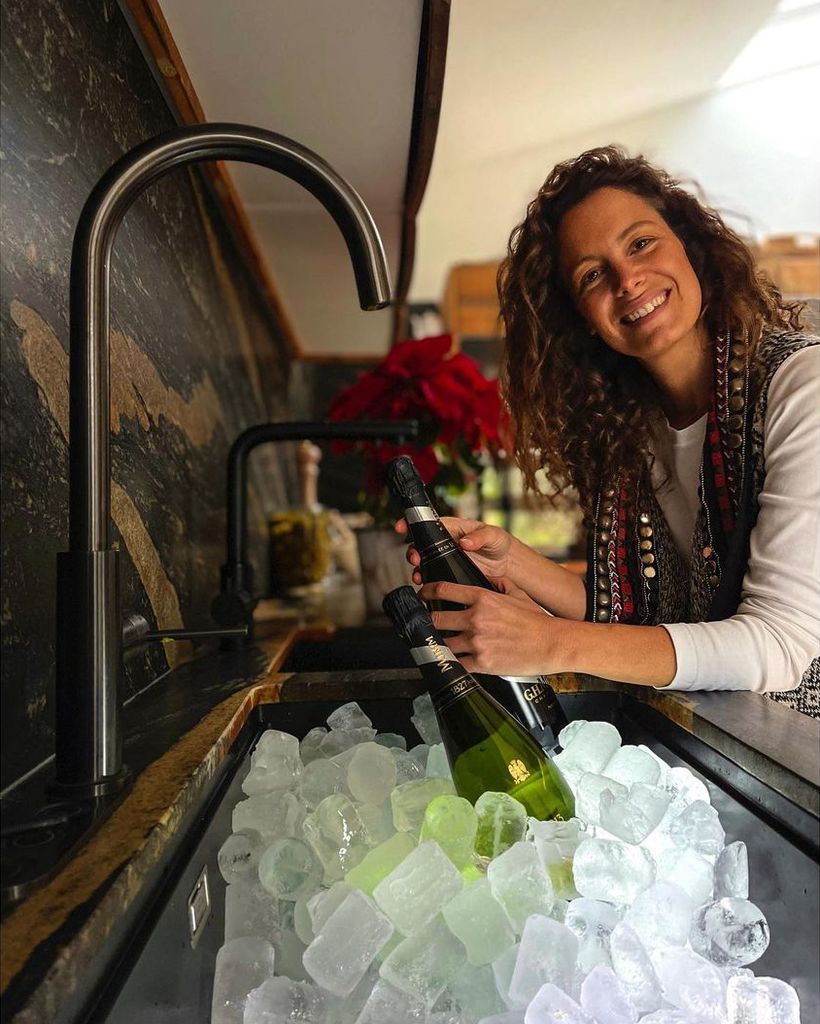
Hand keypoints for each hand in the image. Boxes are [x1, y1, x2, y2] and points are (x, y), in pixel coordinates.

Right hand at [395, 516, 513, 586]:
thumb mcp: (493, 535)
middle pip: (421, 544)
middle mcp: (445, 542)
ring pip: (423, 561)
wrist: (507, 564)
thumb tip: (464, 542)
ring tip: (418, 574)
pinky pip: (432, 575)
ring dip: (417, 567)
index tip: (401, 527)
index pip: (428, 522)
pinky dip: (425, 579)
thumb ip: (479, 537)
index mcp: (453, 527)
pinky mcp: (449, 572)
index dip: (412, 523)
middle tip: (415, 557)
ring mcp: (445, 558)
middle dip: (413, 550)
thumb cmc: (499, 543)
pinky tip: (425, 584)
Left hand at [417, 579, 564, 676]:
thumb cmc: (537, 621)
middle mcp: (476, 618)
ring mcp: (477, 642)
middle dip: (429, 621)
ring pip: (443, 643)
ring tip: (439, 645)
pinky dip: (452, 663)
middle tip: (429, 624)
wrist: (552, 644)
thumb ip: (501, 583)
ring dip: (440, 644)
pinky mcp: (482, 663)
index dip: (427, 592)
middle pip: (436, 619)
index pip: (444, 590)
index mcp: (483, 598)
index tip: (422, 595)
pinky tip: (451, 661)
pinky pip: (456, 663)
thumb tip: (490, 577)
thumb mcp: (519, 594)